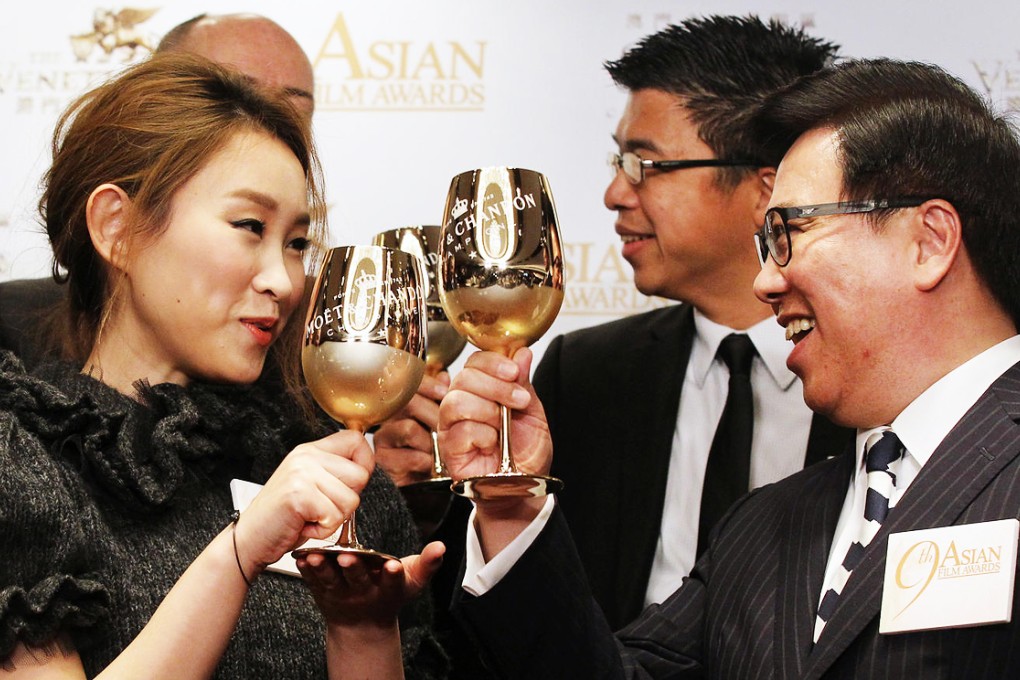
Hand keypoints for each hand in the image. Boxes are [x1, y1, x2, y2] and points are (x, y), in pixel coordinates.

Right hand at [234, 431, 373, 575]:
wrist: (249, 539)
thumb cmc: (284, 517)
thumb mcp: (310, 484)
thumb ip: (334, 472)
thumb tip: (365, 469)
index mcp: (310, 450)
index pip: (356, 439)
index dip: (364, 463)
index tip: (351, 484)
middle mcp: (306, 456)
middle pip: (360, 475)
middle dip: (348, 500)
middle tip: (322, 508)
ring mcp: (302, 473)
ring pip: (351, 500)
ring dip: (334, 519)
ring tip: (310, 517)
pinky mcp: (299, 495)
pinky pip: (335, 517)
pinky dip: (323, 530)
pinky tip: (304, 525)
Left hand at [296, 541, 445, 626]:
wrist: (361, 625)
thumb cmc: (388, 594)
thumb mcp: (412, 582)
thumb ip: (427, 564)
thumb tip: (441, 547)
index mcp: (387, 590)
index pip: (392, 583)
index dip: (392, 575)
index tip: (392, 566)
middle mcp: (364, 593)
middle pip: (358, 581)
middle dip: (353, 570)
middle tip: (348, 558)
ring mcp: (341, 595)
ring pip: (331, 582)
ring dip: (323, 570)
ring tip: (316, 557)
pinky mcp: (321, 593)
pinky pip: (312, 582)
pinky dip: (306, 571)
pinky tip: (301, 558)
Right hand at [374, 371, 449, 486]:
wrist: (425, 489)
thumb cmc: (433, 455)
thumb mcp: (442, 425)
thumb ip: (441, 400)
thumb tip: (443, 375)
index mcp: (404, 406)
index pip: (409, 385)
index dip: (428, 385)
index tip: (444, 391)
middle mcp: (390, 419)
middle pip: (409, 402)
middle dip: (434, 416)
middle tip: (447, 429)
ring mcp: (383, 438)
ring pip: (409, 428)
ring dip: (429, 442)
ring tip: (436, 452)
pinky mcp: (381, 460)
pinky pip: (406, 454)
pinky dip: (423, 461)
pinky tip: (427, 465)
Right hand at [438, 348, 552, 482]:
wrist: (524, 486)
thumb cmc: (526, 452)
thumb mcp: (532, 413)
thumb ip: (523, 383)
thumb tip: (521, 352)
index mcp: (481, 390)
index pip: (475, 362)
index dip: (492, 363)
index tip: (513, 372)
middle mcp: (462, 403)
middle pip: (464, 377)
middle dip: (495, 386)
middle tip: (519, 401)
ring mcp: (452, 425)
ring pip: (458, 401)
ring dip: (488, 411)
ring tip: (503, 426)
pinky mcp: (449, 447)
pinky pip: (460, 429)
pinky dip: (483, 435)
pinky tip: (492, 445)